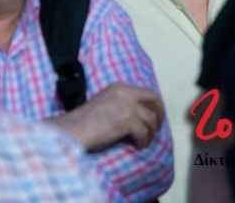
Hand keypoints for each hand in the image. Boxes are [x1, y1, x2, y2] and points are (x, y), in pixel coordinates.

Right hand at [49, 82, 165, 151]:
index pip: (146, 93)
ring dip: (150, 133)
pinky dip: (143, 141)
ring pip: (151, 119)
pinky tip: (138, 146)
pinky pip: (144, 133)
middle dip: (160, 115)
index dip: (154, 105)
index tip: (155, 117)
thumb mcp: (106, 104)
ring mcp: (127, 105)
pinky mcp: (127, 119)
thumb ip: (122, 104)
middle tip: (158, 128)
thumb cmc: (85, 122)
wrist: (74, 129)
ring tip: (144, 142)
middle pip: (154, 100)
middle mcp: (125, 92)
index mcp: (119, 87)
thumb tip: (139, 116)